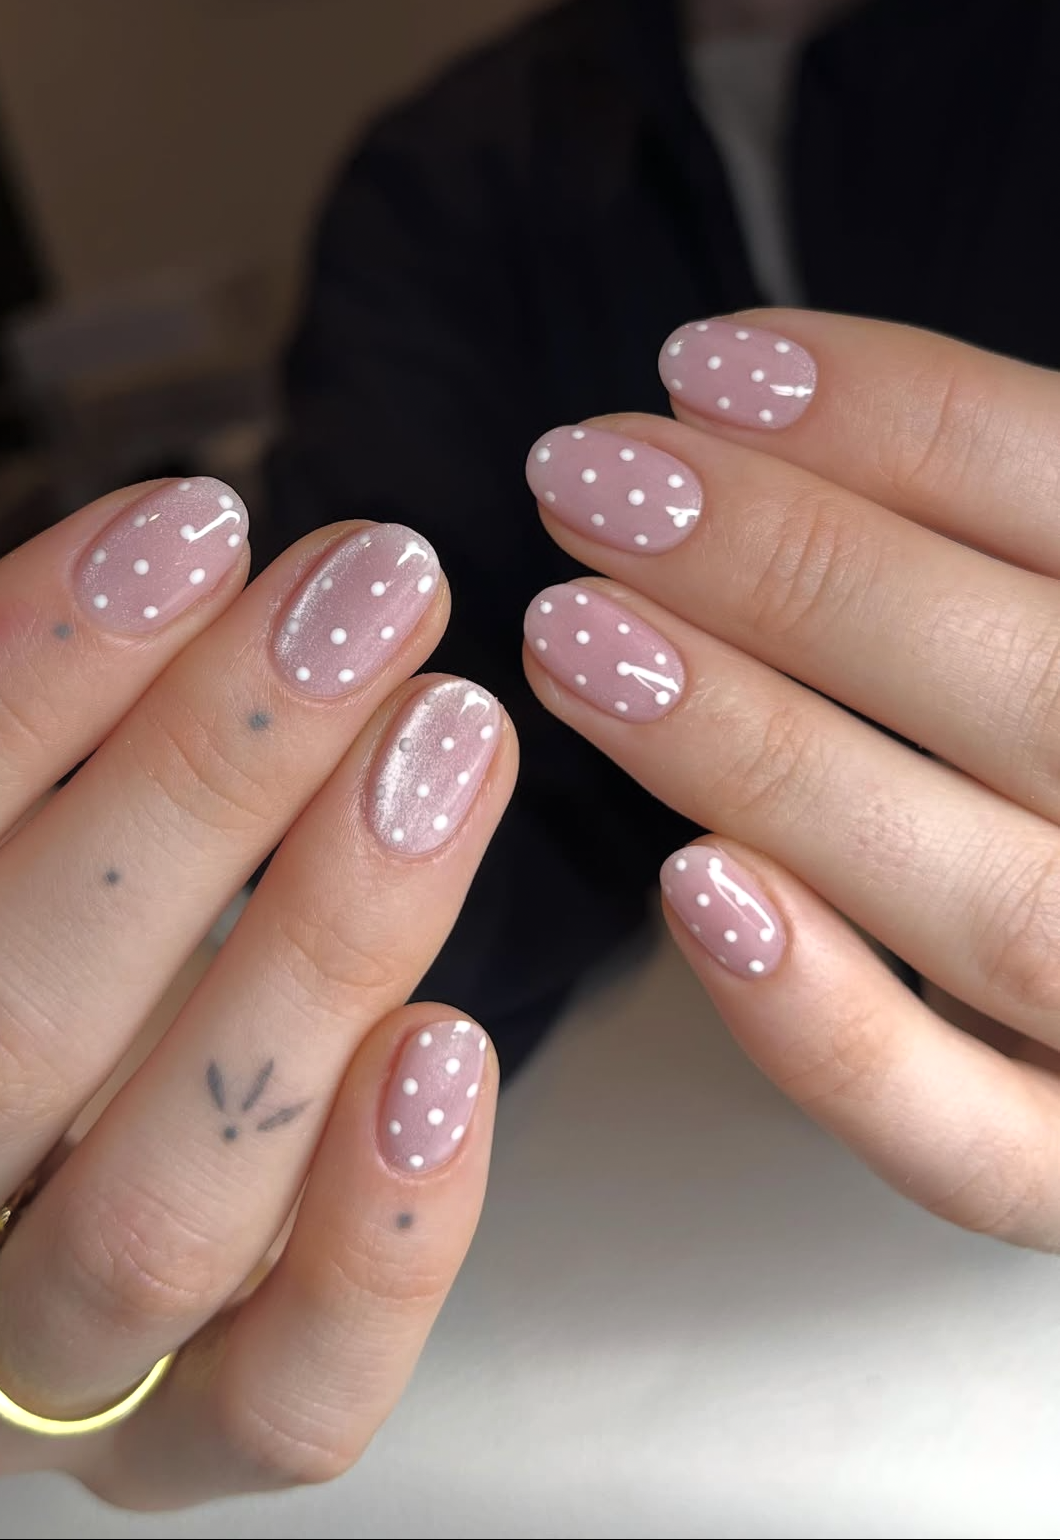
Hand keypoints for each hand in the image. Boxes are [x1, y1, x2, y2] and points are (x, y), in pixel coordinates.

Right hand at [0, 478, 513, 1506]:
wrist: (21, 1166)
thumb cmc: (1, 943)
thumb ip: (0, 753)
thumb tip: (169, 565)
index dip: (17, 684)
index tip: (191, 529)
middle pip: (6, 1033)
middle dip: (201, 788)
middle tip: (363, 605)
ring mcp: (23, 1380)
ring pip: (160, 1212)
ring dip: (322, 951)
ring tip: (450, 744)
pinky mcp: (188, 1448)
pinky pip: (290, 1400)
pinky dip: (380, 1234)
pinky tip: (452, 1044)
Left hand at [524, 310, 1059, 1249]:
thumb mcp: (1054, 617)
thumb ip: (992, 545)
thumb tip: (740, 416)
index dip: (907, 422)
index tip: (703, 371)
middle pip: (1033, 688)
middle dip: (796, 572)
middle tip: (592, 482)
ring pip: (990, 902)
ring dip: (768, 756)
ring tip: (575, 634)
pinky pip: (974, 1145)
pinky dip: (831, 1036)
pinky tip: (690, 891)